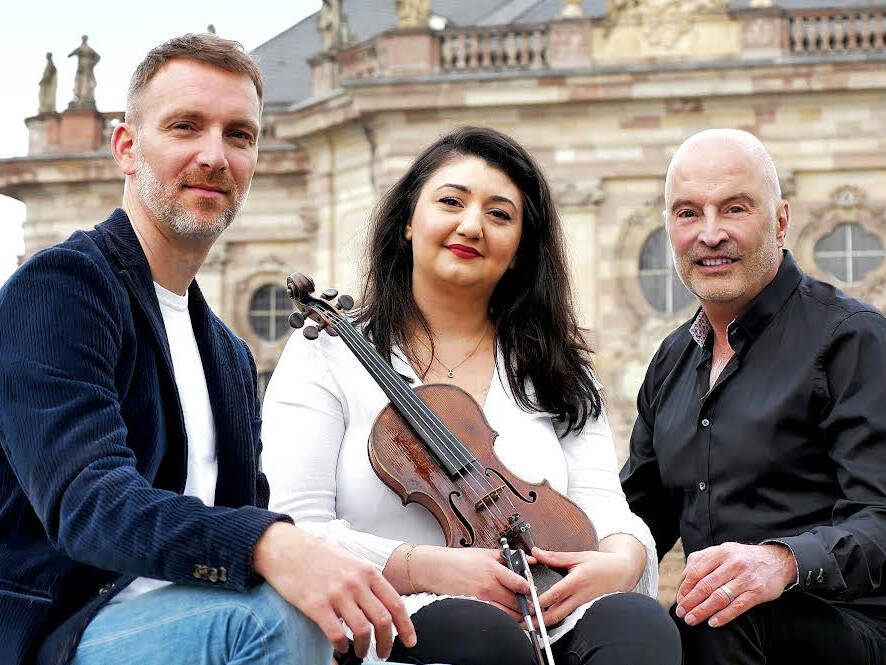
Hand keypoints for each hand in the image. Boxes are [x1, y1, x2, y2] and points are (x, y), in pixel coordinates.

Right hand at [253, 522, 415, 659]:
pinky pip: (336, 634)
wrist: (288, 549)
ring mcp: (337, 594)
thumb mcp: (352, 562)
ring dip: (365, 648)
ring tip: (361, 653)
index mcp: (368, 572)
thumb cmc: (320, 557)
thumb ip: (368, 581)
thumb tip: (384, 605)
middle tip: (384, 653)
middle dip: (387, 643)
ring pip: (363, 631)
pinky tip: (340, 647)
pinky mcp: (316, 605)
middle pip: (383, 621)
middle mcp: (356, 583)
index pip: (396, 604)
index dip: (406, 627)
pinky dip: (342, 646)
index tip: (410, 641)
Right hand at [410, 546, 530, 619]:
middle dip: (526, 606)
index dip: (529, 590)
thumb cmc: (458, 560)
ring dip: (517, 614)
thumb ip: (508, 556)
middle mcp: (489, 584)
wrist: (437, 569)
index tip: (533, 591)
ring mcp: (482, 596)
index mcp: (493, 568)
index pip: (519, 583)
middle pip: (515, 601)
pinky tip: (508, 615)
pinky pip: (494, 612)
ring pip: (506, 611)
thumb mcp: (485, 552)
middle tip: (534, 608)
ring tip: (523, 615)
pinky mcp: (476, 604)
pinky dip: (503, 616)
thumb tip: (527, 558)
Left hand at [533, 547, 638, 625]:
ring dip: (545, 623)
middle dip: (538, 620)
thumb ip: (555, 557)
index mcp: (576, 582)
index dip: (539, 602)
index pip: (555, 595)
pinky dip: (556, 620)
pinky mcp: (585, 610)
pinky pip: (568, 617)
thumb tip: (537, 552)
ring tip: (530, 623)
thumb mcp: (578, 556)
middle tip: (523, 622)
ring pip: (562, 619)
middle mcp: (579, 597)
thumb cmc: (602, 565)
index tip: (526, 604)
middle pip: (556, 614)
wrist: (622, 573)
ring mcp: (583, 606)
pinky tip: (545, 619)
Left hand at [675, 542, 796, 627]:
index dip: (685, 587)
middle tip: (681, 613)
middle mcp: (732, 564)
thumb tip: (683, 580)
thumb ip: (702, 561)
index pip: (696, 571)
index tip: (679, 599)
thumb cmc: (742, 558)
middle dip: (690, 601)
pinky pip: (737, 606)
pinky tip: (713, 622)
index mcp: (720, 552)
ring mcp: (745, 578)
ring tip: (692, 619)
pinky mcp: (757, 592)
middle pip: (706, 585)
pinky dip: (723, 616)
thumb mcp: (722, 551)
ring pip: (719, 597)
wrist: (776, 561)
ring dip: (703, 610)